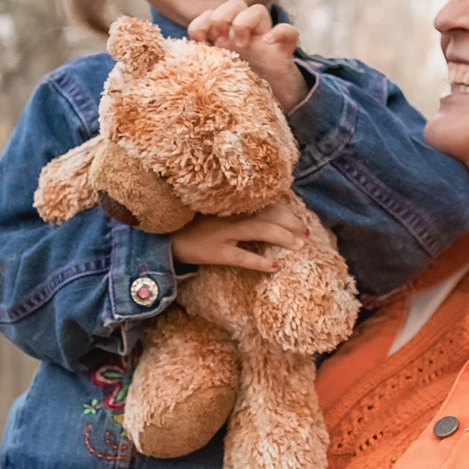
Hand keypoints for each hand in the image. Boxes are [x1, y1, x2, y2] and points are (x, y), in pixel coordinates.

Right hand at [169, 195, 307, 274]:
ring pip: (260, 230)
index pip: (265, 202)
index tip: (300, 217)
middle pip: (268, 214)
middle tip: (307, 233)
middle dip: (291, 223)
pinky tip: (276, 266)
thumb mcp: (211, 211)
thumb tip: (262, 211)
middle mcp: (229, 214)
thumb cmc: (188, 224)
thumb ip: (233, 208)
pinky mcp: (214, 252)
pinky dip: (260, 262)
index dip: (286, 209)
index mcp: (229, 203)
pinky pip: (241, 257)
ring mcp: (222, 233)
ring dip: (283, 237)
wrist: (161, 237)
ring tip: (300, 246)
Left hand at [185, 0, 308, 111]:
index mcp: (225, 40)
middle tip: (219, 39)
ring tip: (240, 44)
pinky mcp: (284, 53)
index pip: (212, 14)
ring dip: (245, 21)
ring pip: (259, 10)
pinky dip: (281, 32)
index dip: (202, 21)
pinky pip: (289, 32)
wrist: (272, 109)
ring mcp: (265, 42)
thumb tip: (178, 67)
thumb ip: (201, 69)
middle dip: (223, 15)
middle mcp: (245, 36)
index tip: (199, 39)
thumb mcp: (216, 79)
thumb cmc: (240, 92)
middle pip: (235, 4)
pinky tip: (269, 41)